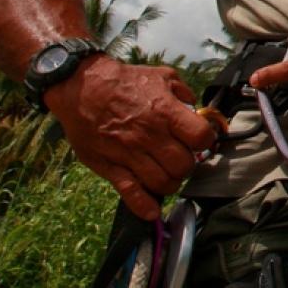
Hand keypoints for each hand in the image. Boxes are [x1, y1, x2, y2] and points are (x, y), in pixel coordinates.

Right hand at [45, 55, 216, 220]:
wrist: (82, 87)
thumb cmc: (124, 81)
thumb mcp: (162, 76)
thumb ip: (185, 94)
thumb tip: (197, 111)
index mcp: (165, 112)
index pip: (201, 138)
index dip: (205, 141)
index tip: (199, 141)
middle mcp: (149, 135)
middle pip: (184, 165)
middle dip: (188, 165)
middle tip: (181, 159)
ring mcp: (129, 153)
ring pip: (162, 182)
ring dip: (170, 183)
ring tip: (167, 174)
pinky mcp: (110, 166)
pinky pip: (130, 192)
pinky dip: (144, 206)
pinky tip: (152, 210)